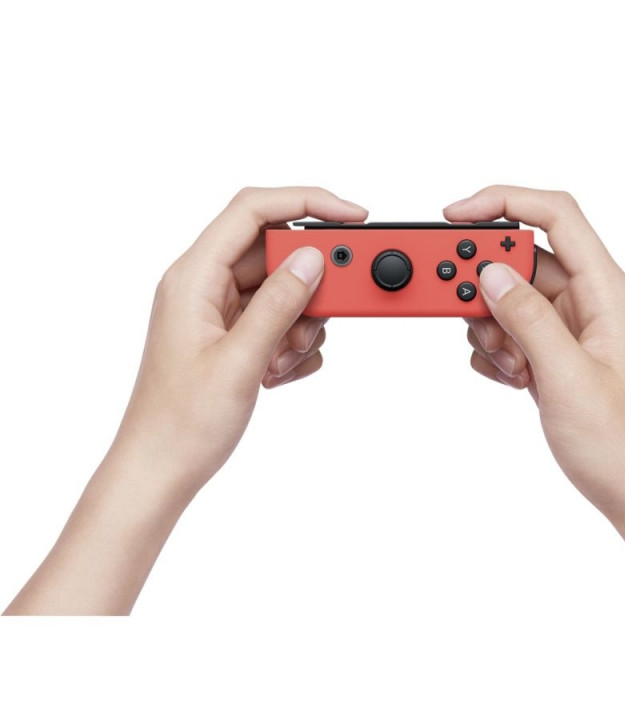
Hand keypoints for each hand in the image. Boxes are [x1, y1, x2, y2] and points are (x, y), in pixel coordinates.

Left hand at [117, 186, 367, 494]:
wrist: (162, 469)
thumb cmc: (181, 423)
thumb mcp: (240, 360)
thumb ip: (279, 304)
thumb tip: (312, 259)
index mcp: (193, 278)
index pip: (253, 211)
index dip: (307, 202)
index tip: (351, 218)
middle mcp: (205, 288)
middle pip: (276, 254)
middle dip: (309, 287)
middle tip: (322, 318)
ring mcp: (220, 313)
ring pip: (283, 291)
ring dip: (301, 325)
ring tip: (282, 362)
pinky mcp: (234, 337)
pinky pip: (280, 321)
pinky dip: (292, 345)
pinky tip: (277, 375)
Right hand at [446, 185, 624, 518]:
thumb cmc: (622, 441)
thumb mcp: (568, 376)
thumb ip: (528, 318)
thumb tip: (491, 273)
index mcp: (606, 292)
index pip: (554, 216)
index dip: (502, 203)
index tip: (454, 216)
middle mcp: (587, 302)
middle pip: (519, 259)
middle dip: (486, 286)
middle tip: (470, 316)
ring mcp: (567, 329)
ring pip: (507, 298)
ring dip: (491, 328)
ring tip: (512, 368)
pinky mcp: (550, 354)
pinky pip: (507, 331)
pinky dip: (495, 352)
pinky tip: (514, 381)